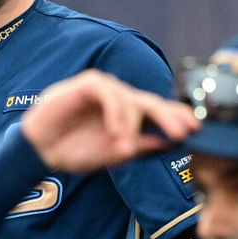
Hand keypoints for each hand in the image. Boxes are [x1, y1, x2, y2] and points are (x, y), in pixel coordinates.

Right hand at [20, 70, 198, 172]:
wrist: (41, 150)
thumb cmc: (75, 151)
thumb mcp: (115, 154)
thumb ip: (142, 146)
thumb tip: (171, 143)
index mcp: (129, 115)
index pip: (159, 112)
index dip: (177, 118)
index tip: (196, 130)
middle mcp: (121, 99)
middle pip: (151, 103)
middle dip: (168, 117)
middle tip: (182, 132)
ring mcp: (105, 90)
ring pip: (130, 101)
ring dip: (131, 125)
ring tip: (125, 147)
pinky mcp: (88, 84)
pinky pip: (109, 94)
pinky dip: (114, 113)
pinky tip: (115, 132)